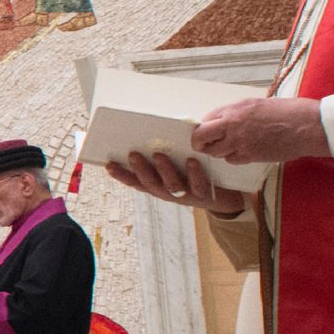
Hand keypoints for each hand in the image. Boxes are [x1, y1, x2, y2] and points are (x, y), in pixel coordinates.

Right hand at [106, 150, 245, 217]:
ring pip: (171, 185)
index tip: (108, 164)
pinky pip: (198, 185)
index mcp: (158, 186)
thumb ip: (166, 157)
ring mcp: (185, 196)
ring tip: (158, 155)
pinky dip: (194, 173)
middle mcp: (168, 193)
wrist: (224, 198)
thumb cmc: (196, 177)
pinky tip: (192, 161)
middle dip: (140, 169)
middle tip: (133, 154)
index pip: (135, 182)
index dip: (121, 175)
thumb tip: (153, 135)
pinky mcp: (204, 196)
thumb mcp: (177, 168)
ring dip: (163, 170)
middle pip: (150, 183)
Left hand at [193, 96, 325, 166]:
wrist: (307, 125)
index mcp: (235, 109)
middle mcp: (233, 125)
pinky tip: (245, 152)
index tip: (207, 131)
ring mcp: (240, 142)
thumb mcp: (257, 104)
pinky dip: (234, 158)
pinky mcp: (250, 156)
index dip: (204, 127)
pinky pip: (232, 160)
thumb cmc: (287, 111)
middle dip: (200, 142)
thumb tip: (222, 121)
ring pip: (215, 152)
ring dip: (219, 151)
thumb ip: (237, 113)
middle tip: (204, 144)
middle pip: (201, 138)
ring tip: (230, 146)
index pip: (205, 120)